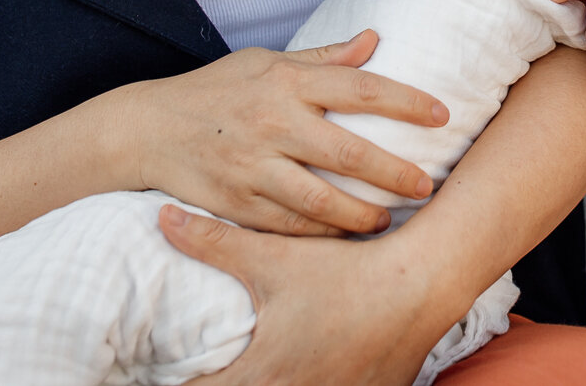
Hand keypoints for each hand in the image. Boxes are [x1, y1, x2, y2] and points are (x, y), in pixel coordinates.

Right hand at [117, 31, 448, 235]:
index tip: (443, 115)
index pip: (361, 88)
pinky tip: (346, 236)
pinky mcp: (237, 204)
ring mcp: (253, 167)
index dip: (407, 102)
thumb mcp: (265, 62)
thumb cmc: (215, 91)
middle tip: (427, 185)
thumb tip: (373, 39)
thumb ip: (323, 58)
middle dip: (395, 172)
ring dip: (362, 214)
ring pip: (321, 200)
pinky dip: (323, 235)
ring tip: (388, 219)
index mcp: (286, 81)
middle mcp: (273, 122)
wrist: (145, 130)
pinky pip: (290, 227)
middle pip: (348, 152)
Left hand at [163, 205, 442, 385]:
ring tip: (261, 368)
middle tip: (212, 370)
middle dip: (227, 384)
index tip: (171, 373)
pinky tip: (311, 370)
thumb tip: (164, 216)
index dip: (181, 383)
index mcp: (264, 372)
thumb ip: (214, 242)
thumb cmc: (345, 270)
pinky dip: (315, 385)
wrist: (421, 282)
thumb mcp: (275, 256)